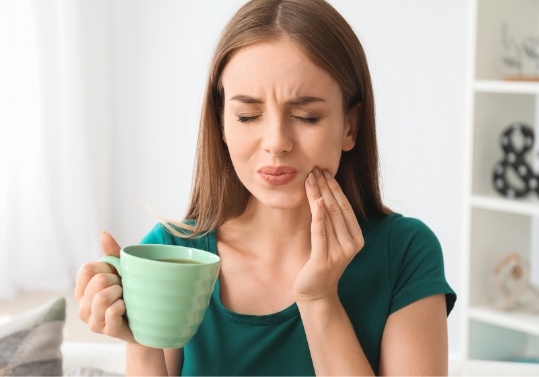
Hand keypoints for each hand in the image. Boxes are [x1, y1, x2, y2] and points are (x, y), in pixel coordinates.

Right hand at [75, 232, 134, 342]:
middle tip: (124, 289)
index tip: (117, 275)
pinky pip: (112, 312)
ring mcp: (93, 321)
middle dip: (116, 280)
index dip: (107, 268)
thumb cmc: (131, 294)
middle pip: (97, 281)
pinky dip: (122, 305)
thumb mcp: (123, 272)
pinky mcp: (108, 331)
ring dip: (119, 292)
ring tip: (125, 297)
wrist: (148, 322)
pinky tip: (127, 307)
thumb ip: (112, 254)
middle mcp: (83, 307)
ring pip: (101, 298)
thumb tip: (104, 234)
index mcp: (83, 290)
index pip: (87, 269)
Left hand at [293, 167, 363, 301]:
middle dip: (326, 186)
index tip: (324, 170)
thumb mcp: (330, 240)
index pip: (345, 206)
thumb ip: (331, 221)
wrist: (315, 293)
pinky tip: (314, 200)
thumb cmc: (321, 263)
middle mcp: (351, 244)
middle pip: (337, 208)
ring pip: (328, 216)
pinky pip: (320, 233)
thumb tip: (323, 194)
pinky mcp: (323, 260)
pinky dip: (317, 216)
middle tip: (315, 168)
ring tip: (309, 178)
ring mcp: (339, 253)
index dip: (335, 187)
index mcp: (356, 238)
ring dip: (318, 194)